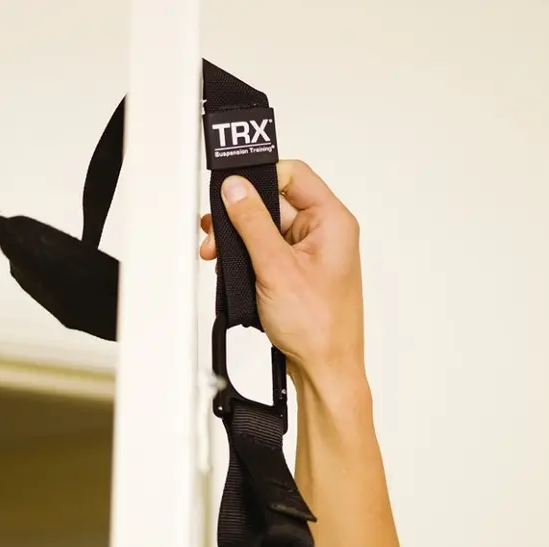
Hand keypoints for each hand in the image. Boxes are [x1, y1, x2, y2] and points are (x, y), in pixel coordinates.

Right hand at [199, 160, 364, 390]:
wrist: (324, 369)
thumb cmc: (318, 328)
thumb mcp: (276, 268)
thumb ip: (252, 223)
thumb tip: (235, 190)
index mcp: (332, 221)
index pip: (292, 175)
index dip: (259, 179)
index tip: (231, 192)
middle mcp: (324, 234)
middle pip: (274, 203)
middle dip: (240, 217)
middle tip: (216, 231)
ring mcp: (310, 255)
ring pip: (266, 230)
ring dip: (240, 240)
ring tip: (219, 255)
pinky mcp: (297, 274)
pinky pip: (268, 253)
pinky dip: (247, 259)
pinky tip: (233, 271)